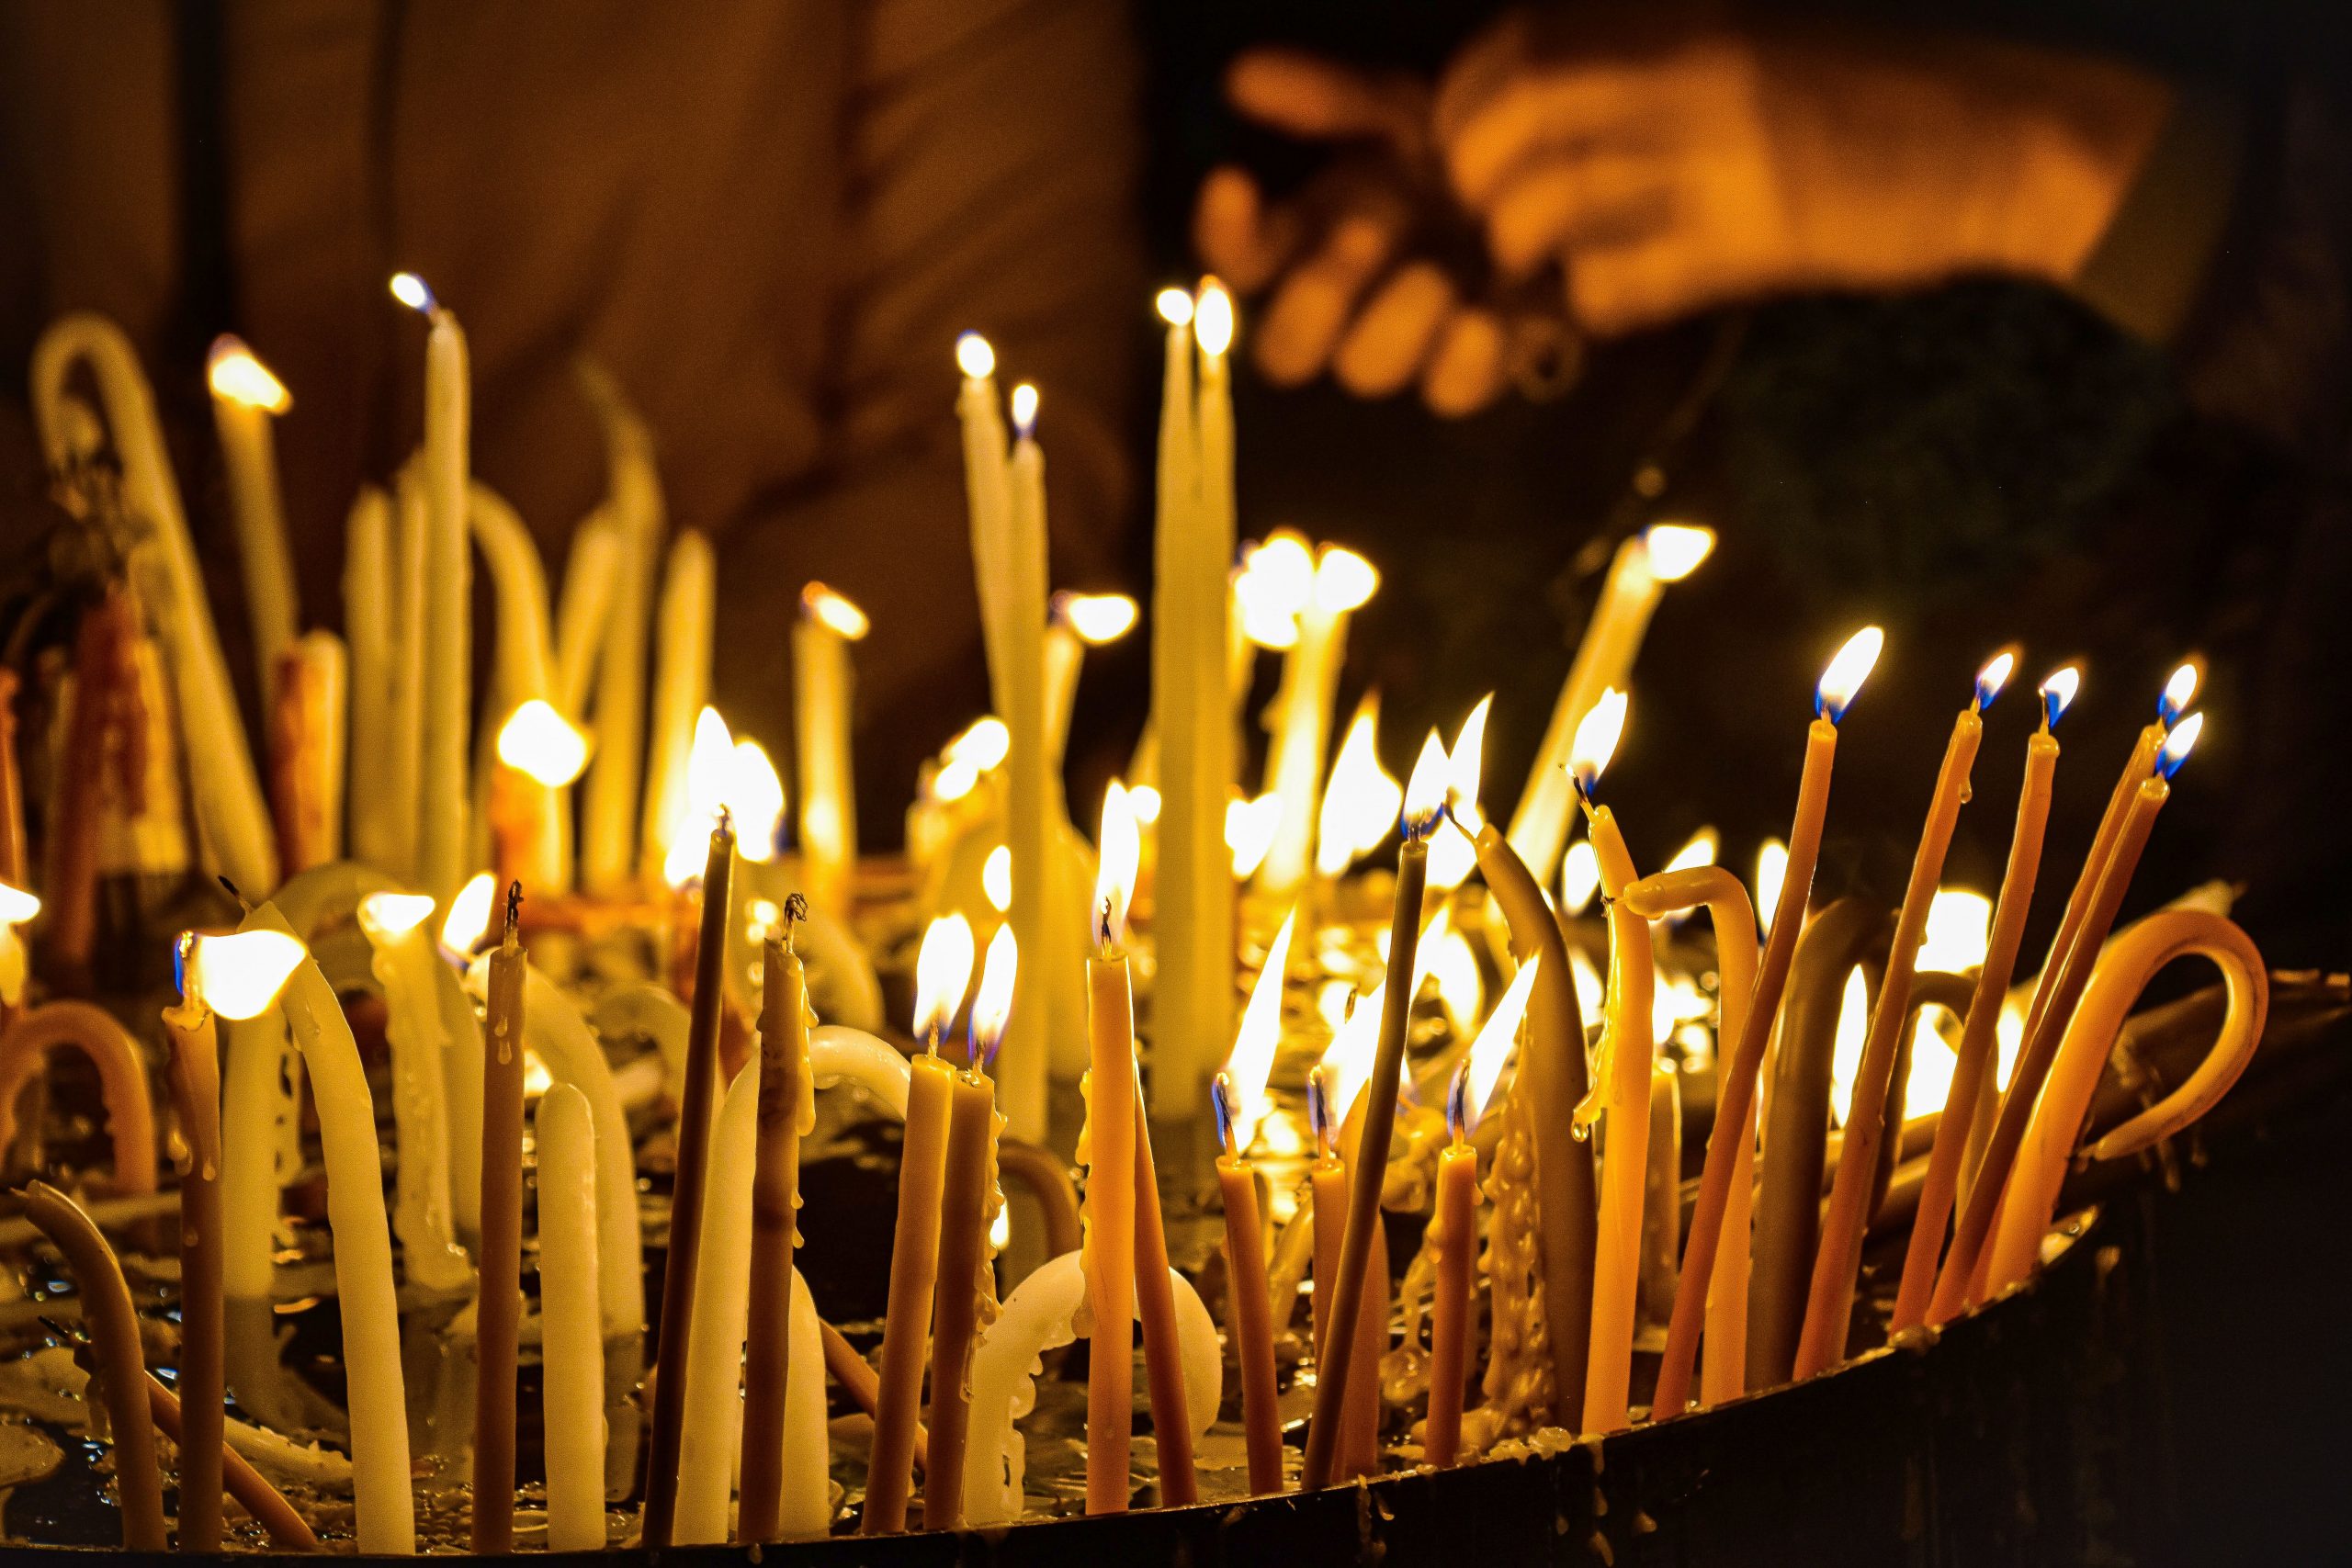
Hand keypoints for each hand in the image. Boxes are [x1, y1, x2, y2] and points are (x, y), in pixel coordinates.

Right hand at [1195, 49, 1517, 416]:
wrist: (1557, 184)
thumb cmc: (1457, 153)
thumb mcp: (1396, 111)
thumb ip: (1326, 101)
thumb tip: (1238, 79)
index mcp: (1310, 243)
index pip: (1236, 260)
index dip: (1223, 233)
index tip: (1232, 180)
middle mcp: (1346, 306)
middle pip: (1285, 351)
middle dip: (1315, 300)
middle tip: (1361, 234)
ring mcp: (1406, 345)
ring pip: (1366, 372)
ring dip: (1392, 325)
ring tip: (1436, 273)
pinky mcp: (1473, 369)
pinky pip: (1451, 393)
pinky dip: (1464, 361)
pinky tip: (1485, 316)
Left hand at [1434, 7, 2172, 335]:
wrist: (1995, 138)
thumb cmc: (1852, 100)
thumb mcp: (1730, 48)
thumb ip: (1626, 71)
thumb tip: (1512, 113)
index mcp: (1672, 22)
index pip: (1506, 55)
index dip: (1460, 115)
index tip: (1469, 158)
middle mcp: (1686, 73)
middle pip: (1508, 125)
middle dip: (1476, 188)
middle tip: (1499, 226)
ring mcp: (1718, 154)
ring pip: (1547, 208)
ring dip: (1527, 253)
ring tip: (1553, 270)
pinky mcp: (1754, 238)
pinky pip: (1619, 282)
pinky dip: (1595, 301)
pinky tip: (1620, 294)